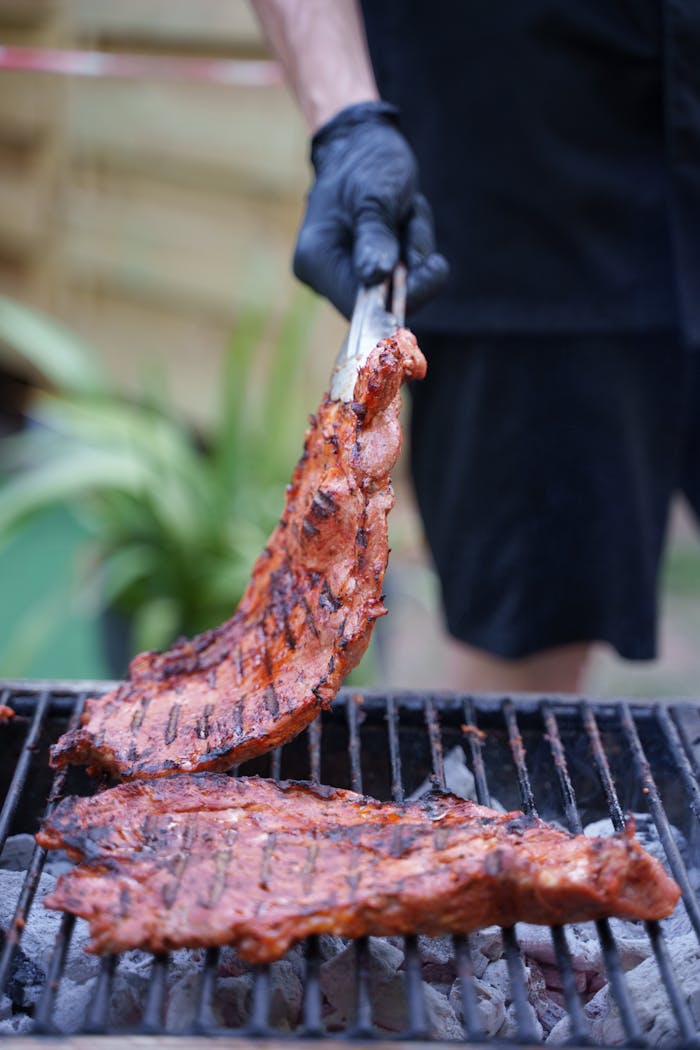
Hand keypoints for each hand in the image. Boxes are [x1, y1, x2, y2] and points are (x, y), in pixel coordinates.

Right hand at [293, 101, 448, 318]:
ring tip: (405, 210)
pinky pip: (401, 278)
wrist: (361, 142)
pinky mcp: (363, 271)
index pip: (359, 305)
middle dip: (411, 264)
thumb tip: (375, 276)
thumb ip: (375, 235)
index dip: (400, 296)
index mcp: (316, 260)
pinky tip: (404, 220)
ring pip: (398, 289)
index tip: (433, 268)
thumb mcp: (374, 191)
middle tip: (412, 216)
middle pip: (382, 302)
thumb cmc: (364, 160)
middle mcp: (324, 275)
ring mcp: (344, 275)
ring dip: (414, 251)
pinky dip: (412, 250)